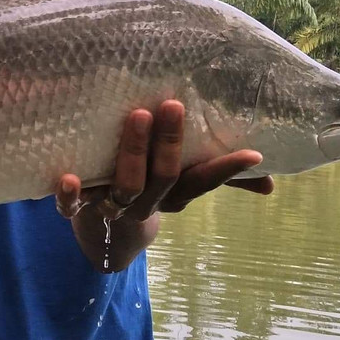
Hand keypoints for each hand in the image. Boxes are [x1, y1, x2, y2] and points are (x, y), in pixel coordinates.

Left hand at [55, 101, 273, 271]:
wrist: (105, 234)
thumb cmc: (151, 190)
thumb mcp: (184, 184)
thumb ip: (220, 178)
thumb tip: (271, 183)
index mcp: (175, 194)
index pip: (204, 182)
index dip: (227, 170)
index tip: (252, 154)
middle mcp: (148, 201)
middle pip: (163, 178)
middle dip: (169, 144)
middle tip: (172, 105)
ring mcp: (114, 206)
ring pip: (126, 188)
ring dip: (132, 155)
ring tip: (136, 117)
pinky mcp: (81, 209)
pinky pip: (73, 208)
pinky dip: (71, 196)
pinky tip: (68, 178)